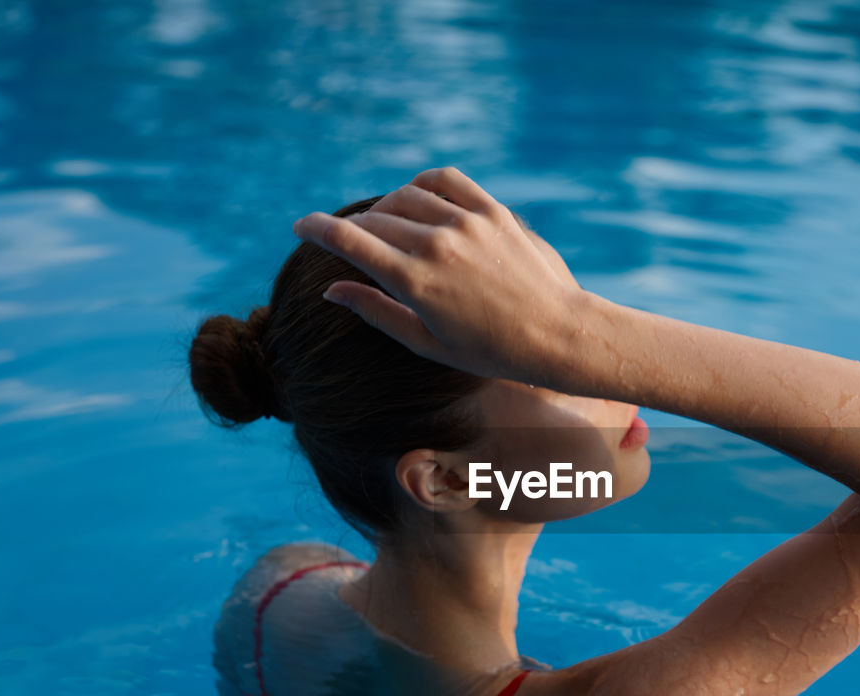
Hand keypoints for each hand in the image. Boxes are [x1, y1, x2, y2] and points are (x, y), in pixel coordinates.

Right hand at [291, 167, 582, 383]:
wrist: (558, 335)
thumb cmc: (491, 352)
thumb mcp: (427, 342)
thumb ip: (376, 311)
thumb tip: (333, 289)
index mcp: (415, 283)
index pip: (349, 241)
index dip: (317, 230)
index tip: (301, 226)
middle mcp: (437, 245)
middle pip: (374, 221)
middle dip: (354, 229)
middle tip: (351, 242)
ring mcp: (467, 223)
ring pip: (405, 197)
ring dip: (386, 208)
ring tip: (387, 226)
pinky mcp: (494, 211)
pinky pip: (446, 180)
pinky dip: (423, 184)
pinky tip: (417, 196)